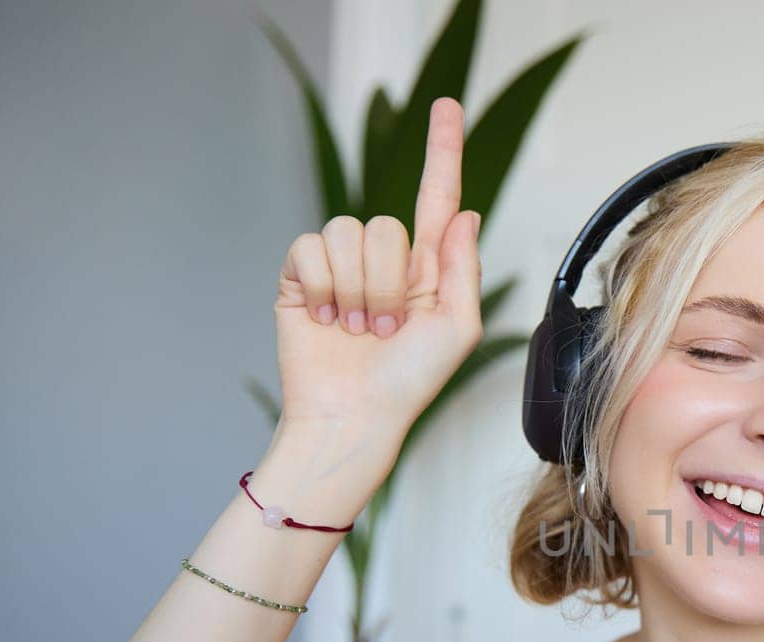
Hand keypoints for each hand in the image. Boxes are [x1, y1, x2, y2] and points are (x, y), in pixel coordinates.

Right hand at [271, 96, 483, 445]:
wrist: (354, 415)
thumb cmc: (410, 382)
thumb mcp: (458, 329)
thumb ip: (463, 268)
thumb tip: (464, 212)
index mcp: (429, 268)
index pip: (437, 196)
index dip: (443, 149)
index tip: (447, 104)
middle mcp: (384, 260)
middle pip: (387, 226)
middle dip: (389, 284)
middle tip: (385, 330)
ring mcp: (340, 267)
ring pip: (348, 234)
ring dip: (357, 291)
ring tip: (356, 331)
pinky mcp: (299, 276)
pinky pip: (309, 249)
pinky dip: (321, 287)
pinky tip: (325, 320)